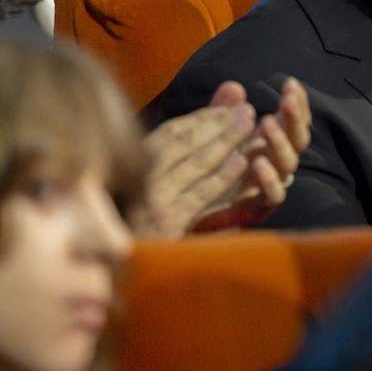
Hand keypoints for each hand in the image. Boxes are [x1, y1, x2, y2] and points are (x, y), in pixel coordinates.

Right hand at [135, 83, 257, 238]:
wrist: (122, 263)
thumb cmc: (138, 217)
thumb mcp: (151, 180)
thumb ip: (178, 149)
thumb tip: (198, 119)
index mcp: (134, 162)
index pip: (171, 132)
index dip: (201, 116)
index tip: (227, 107)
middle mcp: (142, 176)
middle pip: (185, 142)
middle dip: (218, 123)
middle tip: (246, 110)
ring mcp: (155, 199)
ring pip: (195, 163)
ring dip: (225, 141)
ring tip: (248, 126)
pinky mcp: (169, 222)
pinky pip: (200, 194)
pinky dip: (221, 176)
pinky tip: (242, 162)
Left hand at [193, 77, 312, 231]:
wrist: (187, 215)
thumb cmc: (205, 172)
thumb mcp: (212, 136)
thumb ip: (224, 111)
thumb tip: (234, 86)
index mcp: (268, 144)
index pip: (292, 121)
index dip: (296, 103)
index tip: (291, 83)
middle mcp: (274, 164)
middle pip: (297, 140)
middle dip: (294, 118)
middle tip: (287, 100)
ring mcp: (268, 186)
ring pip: (288, 165)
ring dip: (280, 143)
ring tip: (267, 123)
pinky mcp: (257, 210)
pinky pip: (272, 196)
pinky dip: (269, 180)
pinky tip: (258, 163)